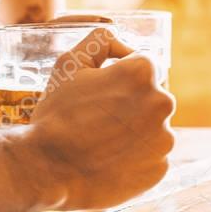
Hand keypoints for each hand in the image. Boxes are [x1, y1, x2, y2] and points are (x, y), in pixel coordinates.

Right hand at [18, 28, 175, 210]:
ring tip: (101, 142)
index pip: (140, 65)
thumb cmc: (56, 114)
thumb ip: (100, 39)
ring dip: (133, 130)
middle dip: (128, 102)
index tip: (97, 92)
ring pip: (152, 127)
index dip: (117, 75)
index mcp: (144, 72)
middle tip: (96, 118)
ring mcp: (164, 139)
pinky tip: (109, 161)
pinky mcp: (160, 169)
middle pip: (149, 96)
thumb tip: (121, 40)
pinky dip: (135, 158)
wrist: (46, 171)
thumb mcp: (69, 63)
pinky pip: (151, 156)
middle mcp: (163, 102)